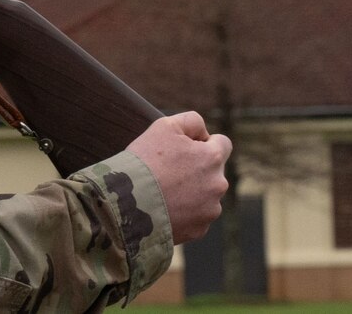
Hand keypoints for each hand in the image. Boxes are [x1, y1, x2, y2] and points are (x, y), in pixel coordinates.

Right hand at [126, 111, 230, 242]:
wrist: (128, 203)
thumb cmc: (145, 160)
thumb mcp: (165, 126)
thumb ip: (192, 121)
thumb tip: (204, 132)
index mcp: (213, 158)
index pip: (223, 143)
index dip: (204, 143)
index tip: (185, 149)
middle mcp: (218, 185)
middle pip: (214, 171)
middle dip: (197, 169)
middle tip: (169, 171)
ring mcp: (210, 210)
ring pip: (206, 195)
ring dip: (192, 192)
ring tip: (164, 191)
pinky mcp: (199, 230)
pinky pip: (197, 217)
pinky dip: (185, 212)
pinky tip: (165, 207)